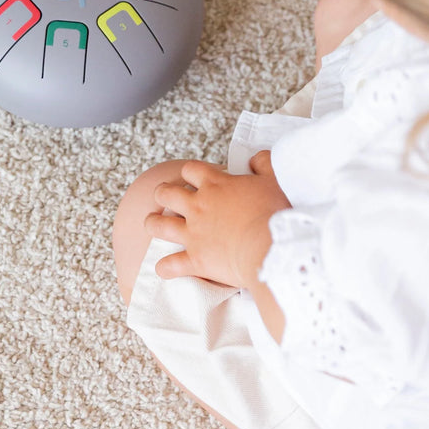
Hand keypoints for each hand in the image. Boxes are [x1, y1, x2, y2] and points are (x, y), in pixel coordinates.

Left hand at [146, 150, 291, 287]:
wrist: (269, 247)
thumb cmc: (275, 212)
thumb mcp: (275, 178)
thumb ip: (263, 163)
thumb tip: (254, 159)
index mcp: (215, 184)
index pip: (191, 170)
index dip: (189, 172)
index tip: (193, 177)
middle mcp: (198, 206)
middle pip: (167, 193)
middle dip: (163, 193)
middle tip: (165, 196)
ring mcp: (193, 234)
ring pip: (160, 225)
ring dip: (153, 223)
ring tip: (153, 223)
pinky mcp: (195, 260)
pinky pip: (171, 264)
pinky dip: (165, 267)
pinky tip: (164, 268)